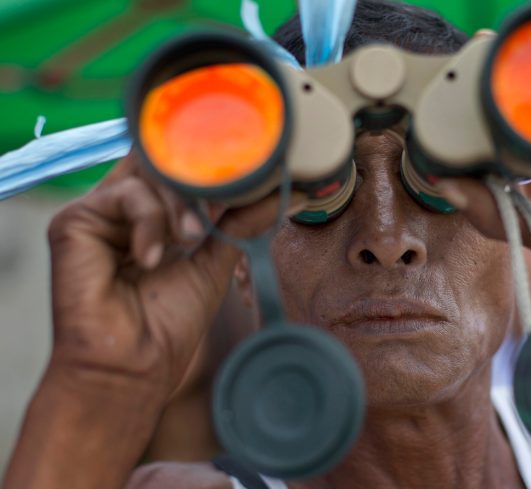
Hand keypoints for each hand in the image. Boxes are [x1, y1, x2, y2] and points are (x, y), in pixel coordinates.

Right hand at [46, 152, 302, 401]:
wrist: (132, 367)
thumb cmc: (168, 324)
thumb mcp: (215, 263)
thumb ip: (240, 222)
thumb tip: (281, 192)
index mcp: (151, 216)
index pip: (178, 169)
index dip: (210, 167)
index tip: (248, 177)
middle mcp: (122, 209)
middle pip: (163, 161)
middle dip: (198, 182)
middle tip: (218, 214)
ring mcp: (97, 213)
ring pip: (148, 173)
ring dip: (181, 205)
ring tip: (192, 239)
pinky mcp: (73, 221)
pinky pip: (125, 196)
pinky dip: (150, 222)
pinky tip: (152, 260)